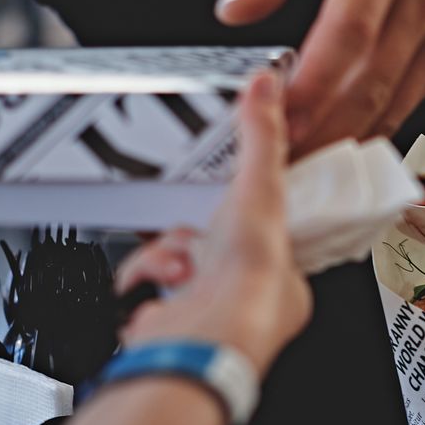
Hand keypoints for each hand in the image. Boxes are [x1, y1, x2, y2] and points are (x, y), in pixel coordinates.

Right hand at [115, 73, 311, 375]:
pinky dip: (143, 277)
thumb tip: (267, 84)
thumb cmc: (247, 285)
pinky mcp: (164, 325)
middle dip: (191, 234)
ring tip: (181, 266)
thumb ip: (261, 134)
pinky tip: (157, 287)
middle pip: (207, 244)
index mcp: (281, 282)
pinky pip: (143, 285)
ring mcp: (203, 319)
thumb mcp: (261, 188)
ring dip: (166, 254)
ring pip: (172, 260)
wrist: (202, 340)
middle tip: (199, 238)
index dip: (238, 214)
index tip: (227, 203)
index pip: (260, 235)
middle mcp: (245, 306)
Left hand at [213, 0, 424, 155]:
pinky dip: (367, 129)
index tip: (277, 115)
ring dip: (343, 138)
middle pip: (373, 79)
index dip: (314, 83)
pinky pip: (404, 102)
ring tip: (298, 161)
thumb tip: (234, 9)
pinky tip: (333, 143)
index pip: (350, 31)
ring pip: (391, 101)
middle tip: (278, 159)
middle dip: (323, 127)